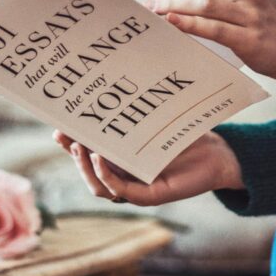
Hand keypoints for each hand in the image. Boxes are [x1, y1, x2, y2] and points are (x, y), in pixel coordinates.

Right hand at [52, 129, 243, 205]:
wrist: (219, 152)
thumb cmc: (185, 134)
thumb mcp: (154, 119)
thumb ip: (131, 110)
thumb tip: (108, 79)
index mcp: (121, 159)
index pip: (86, 154)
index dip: (69, 143)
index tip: (57, 125)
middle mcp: (124, 176)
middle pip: (87, 171)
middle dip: (72, 154)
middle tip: (63, 135)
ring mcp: (136, 188)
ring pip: (99, 187)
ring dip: (84, 168)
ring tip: (79, 147)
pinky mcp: (151, 196)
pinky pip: (121, 192)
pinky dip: (106, 177)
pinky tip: (99, 158)